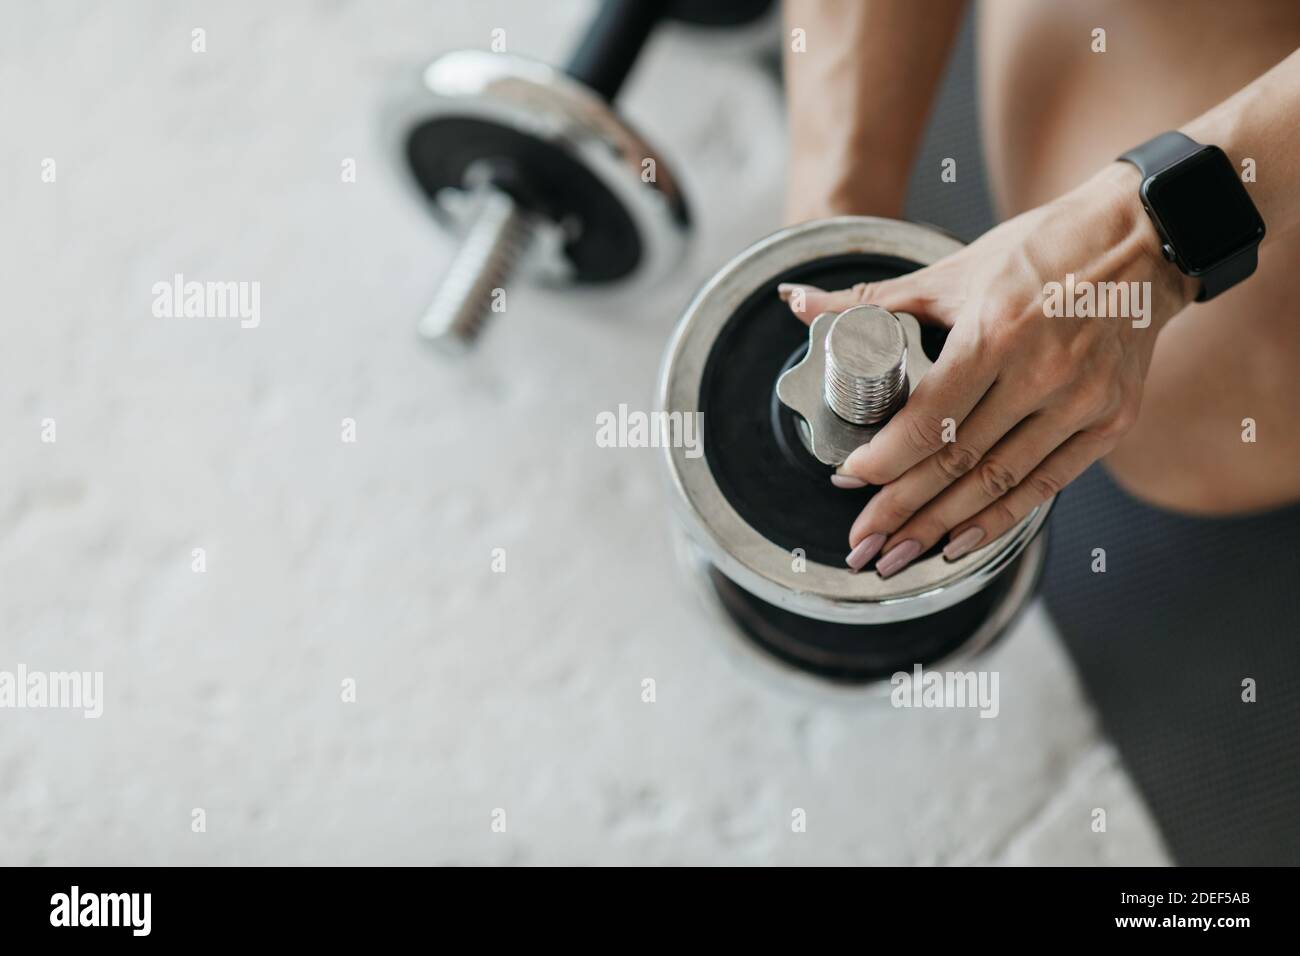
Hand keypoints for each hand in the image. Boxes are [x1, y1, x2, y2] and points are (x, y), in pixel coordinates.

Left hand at [779, 163, 1199, 575]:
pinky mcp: (1110, 423)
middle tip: (860, 543)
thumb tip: (794, 302)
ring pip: (998, 484)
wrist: (1144, 241)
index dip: (883, 459)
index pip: (928, 419)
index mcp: (995, 332)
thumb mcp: (951, 271)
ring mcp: (1081, 403)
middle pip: (957, 462)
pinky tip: (958, 544)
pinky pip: (1045, 486)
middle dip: (900, 510)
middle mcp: (1041, 374)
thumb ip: (870, 300)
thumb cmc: (1039, 251)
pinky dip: (999, 520)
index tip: (848, 479)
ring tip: (896, 557)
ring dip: (941, 527)